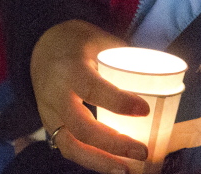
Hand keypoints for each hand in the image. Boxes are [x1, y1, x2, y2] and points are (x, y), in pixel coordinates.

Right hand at [31, 20, 150, 173]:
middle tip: (142, 151)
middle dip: (113, 144)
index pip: (92, 88)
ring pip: (71, 146)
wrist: (40, 47)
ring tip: (127, 169)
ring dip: (100, 162)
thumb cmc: (76, 42)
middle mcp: (55, 95)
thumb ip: (125, 59)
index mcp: (69, 68)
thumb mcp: (99, 40)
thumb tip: (160, 75)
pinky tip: (113, 166)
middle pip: (81, 127)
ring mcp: (49, 114)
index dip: (118, 102)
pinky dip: (91, 160)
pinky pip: (69, 148)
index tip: (144, 110)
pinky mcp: (50, 126)